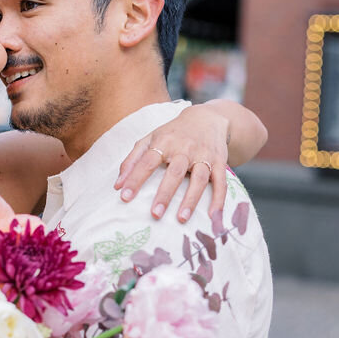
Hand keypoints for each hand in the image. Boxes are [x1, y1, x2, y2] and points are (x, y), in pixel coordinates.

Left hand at [115, 108, 229, 222]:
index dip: (135, 179)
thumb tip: (117, 185)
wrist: (207, 118)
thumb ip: (132, 160)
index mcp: (164, 142)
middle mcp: (185, 148)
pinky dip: (219, 199)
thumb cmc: (173, 133)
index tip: (124, 197)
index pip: (147, 161)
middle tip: (155, 214)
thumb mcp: (150, 139)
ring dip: (191, 200)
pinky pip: (221, 182)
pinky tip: (214, 217)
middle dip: (165, 193)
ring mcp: (204, 155)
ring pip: (199, 179)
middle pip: (175, 172)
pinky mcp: (220, 162)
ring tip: (181, 219)